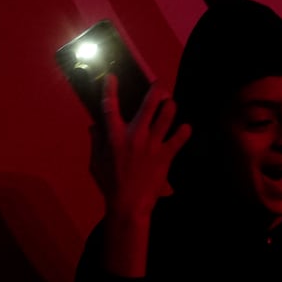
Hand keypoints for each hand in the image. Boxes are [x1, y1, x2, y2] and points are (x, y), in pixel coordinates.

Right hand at [94, 76, 188, 277]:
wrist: (129, 204)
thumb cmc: (110, 183)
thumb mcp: (96, 162)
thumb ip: (96, 142)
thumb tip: (94, 126)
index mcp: (114, 136)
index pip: (110, 107)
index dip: (110, 90)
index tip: (112, 77)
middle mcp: (134, 136)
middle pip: (147, 106)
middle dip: (156, 91)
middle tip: (160, 83)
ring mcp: (152, 145)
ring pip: (166, 118)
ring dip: (171, 108)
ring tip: (172, 103)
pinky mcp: (166, 156)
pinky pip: (179, 139)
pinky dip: (184, 132)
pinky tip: (187, 127)